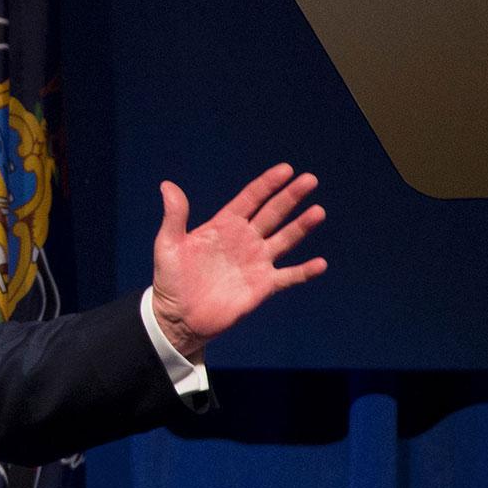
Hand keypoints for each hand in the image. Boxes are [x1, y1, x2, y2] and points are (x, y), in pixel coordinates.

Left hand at [150, 163, 326, 359]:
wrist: (177, 317)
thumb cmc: (170, 279)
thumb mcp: (168, 245)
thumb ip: (174, 216)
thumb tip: (167, 185)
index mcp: (224, 225)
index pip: (251, 199)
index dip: (267, 184)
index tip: (286, 169)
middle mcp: (245, 240)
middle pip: (273, 213)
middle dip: (291, 196)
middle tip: (310, 180)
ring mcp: (256, 262)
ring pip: (285, 239)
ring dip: (301, 226)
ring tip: (318, 212)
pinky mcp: (263, 286)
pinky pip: (289, 276)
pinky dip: (305, 271)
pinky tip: (320, 263)